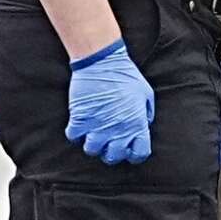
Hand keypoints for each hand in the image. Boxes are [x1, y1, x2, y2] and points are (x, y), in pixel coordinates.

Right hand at [65, 40, 154, 165]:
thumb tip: (144, 126)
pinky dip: (76, 133)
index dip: (134, 154)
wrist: (102, 62)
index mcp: (136, 124)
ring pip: (92, 150)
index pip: (139, 154)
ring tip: (94, 133)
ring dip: (93, 144)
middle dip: (112, 152)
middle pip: (113, 157)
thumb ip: (147, 114)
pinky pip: (74, 138)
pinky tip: (81, 124)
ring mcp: (96, 126)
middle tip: (109, 142)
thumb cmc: (126, 76)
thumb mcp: (146, 94)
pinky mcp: (79, 119)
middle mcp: (117, 129)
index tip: (129, 149)